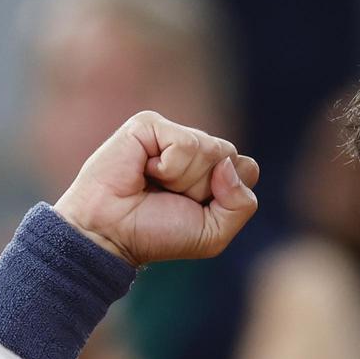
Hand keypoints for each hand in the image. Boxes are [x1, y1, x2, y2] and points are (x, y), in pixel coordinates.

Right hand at [53, 111, 259, 264]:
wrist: (111, 233)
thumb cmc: (157, 233)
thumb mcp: (213, 234)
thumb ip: (242, 204)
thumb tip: (228, 164)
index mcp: (213, 170)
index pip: (247, 168)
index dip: (227, 196)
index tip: (194, 208)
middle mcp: (195, 148)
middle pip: (231, 157)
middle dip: (204, 188)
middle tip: (170, 197)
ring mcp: (172, 134)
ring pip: (211, 149)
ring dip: (184, 179)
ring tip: (154, 184)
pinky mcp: (149, 124)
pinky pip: (184, 143)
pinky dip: (169, 166)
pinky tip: (145, 170)